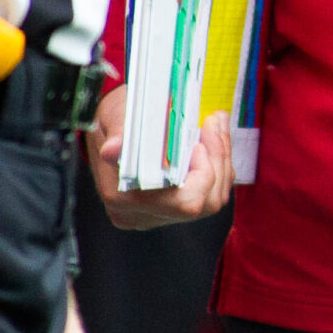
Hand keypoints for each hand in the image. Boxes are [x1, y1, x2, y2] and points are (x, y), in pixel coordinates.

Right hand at [86, 89, 232, 227]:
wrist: (111, 125)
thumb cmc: (115, 119)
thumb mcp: (116, 118)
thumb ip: (120, 137)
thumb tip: (112, 150)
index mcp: (123, 200)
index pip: (184, 203)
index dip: (202, 173)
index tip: (198, 142)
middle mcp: (141, 214)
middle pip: (205, 203)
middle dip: (217, 160)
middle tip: (213, 123)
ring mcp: (159, 213)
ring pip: (213, 198)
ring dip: (221, 159)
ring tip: (215, 125)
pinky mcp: (174, 205)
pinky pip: (211, 191)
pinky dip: (217, 164)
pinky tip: (210, 138)